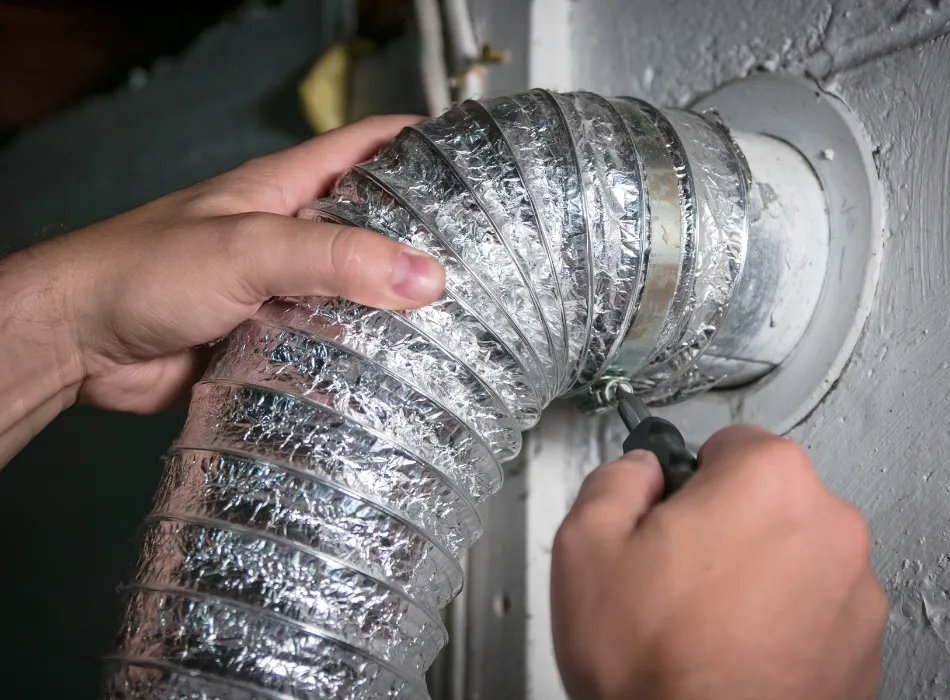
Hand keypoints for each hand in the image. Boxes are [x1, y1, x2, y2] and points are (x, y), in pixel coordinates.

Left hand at [0, 115, 444, 464]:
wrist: (81, 342)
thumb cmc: (146, 270)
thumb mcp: (249, 247)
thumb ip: (334, 258)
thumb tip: (424, 277)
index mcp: (287, 187)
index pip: (370, 146)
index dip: (423, 144)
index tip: (476, 163)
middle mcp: (291, 233)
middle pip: (373, 225)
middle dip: (423, 239)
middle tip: (483, 262)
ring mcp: (282, 288)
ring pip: (355, 290)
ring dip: (394, 306)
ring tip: (458, 323)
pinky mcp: (272, 337)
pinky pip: (329, 340)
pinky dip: (360, 352)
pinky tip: (397, 370)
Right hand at [551, 426, 886, 699]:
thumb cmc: (651, 662)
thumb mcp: (585, 542)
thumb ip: (615, 477)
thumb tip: (637, 472)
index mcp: (767, 480)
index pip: (728, 442)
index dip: (687, 478)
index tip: (671, 512)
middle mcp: (828, 526)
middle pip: (765, 496)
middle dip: (722, 522)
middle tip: (675, 572)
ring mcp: (853, 591)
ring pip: (790, 552)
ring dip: (754, 571)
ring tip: (703, 618)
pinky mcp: (861, 646)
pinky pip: (814, 606)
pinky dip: (781, 619)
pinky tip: (734, 648)